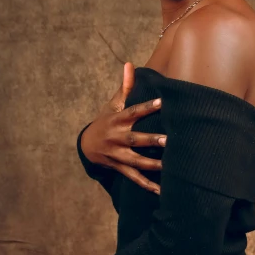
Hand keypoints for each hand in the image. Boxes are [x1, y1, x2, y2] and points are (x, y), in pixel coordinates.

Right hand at [81, 62, 165, 194]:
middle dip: (150, 140)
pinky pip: (134, 177)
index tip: (162, 102)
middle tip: (168, 140)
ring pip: (136, 161)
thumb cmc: (105, 121)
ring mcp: (118, 155)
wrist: (87, 146)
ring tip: (168, 166)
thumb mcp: (112, 105)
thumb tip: (130, 64)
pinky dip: (147, 185)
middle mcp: (117, 138)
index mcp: (117, 120)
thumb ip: (125, 87)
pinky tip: (161, 191)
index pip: (133, 112)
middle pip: (135, 140)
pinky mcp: (120, 168)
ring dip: (151, 164)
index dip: (147, 107)